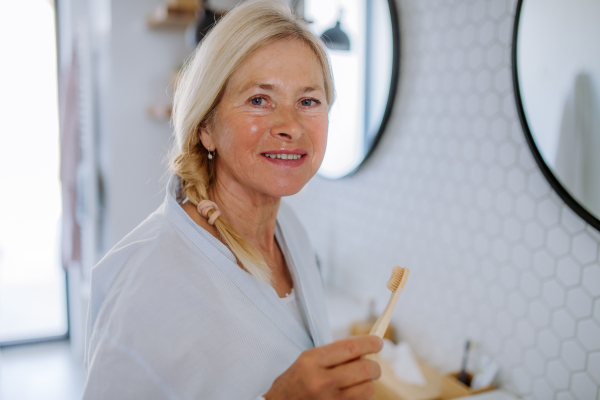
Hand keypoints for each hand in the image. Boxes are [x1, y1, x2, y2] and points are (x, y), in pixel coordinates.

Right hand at [263, 335, 382, 399]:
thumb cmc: (294, 382)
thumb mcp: (307, 361)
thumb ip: (333, 355)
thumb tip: (364, 350)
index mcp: (312, 361)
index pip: (350, 348)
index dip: (369, 343)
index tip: (378, 342)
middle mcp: (321, 381)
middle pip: (364, 369)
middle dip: (375, 366)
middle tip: (373, 366)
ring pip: (367, 389)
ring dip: (368, 384)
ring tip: (359, 382)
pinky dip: (360, 397)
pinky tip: (349, 393)